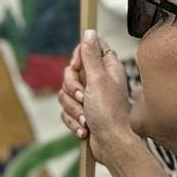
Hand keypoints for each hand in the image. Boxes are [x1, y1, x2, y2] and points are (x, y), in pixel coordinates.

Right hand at [58, 30, 134, 148]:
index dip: (79, 57)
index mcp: (107, 67)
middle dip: (72, 89)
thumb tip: (89, 31)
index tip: (78, 68)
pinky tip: (84, 129)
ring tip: (86, 118)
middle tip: (83, 97)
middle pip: (70, 72)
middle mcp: (98, 80)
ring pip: (65, 93)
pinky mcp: (82, 113)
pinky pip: (65, 111)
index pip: (87, 48)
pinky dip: (73, 121)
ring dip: (73, 108)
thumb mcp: (98, 79)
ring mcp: (90, 98)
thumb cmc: (109, 112)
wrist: (112, 145)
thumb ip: (90, 54)